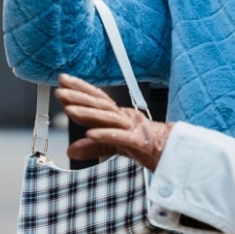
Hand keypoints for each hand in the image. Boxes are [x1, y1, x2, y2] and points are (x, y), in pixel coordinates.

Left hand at [54, 74, 171, 169]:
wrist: (174, 153)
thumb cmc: (145, 146)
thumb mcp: (114, 146)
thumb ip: (93, 147)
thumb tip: (71, 151)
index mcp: (119, 114)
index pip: (97, 98)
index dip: (80, 87)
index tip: (63, 80)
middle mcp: (125, 117)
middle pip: (100, 104)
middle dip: (79, 96)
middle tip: (61, 91)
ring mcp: (133, 129)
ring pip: (108, 118)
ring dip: (88, 113)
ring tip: (69, 110)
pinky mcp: (139, 143)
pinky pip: (120, 138)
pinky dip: (105, 135)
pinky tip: (90, 134)